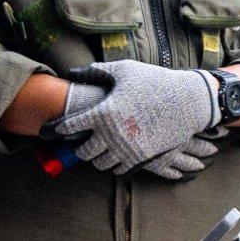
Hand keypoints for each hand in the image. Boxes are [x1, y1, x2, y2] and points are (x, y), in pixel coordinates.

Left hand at [47, 60, 226, 174]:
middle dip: (78, 148)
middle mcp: (111, 135)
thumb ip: (96, 72)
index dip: (57, 129)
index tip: (51, 130)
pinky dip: (114, 163)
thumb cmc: (154, 82)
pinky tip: (115, 154)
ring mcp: (126, 149)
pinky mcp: (140, 158)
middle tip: (79, 143)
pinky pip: (119, 169)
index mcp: (103, 113)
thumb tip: (73, 72)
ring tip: (98, 149)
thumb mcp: (124, 71)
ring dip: (96, 157)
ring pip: (100, 164)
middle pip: (82, 152)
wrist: (188, 102)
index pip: (69, 127)